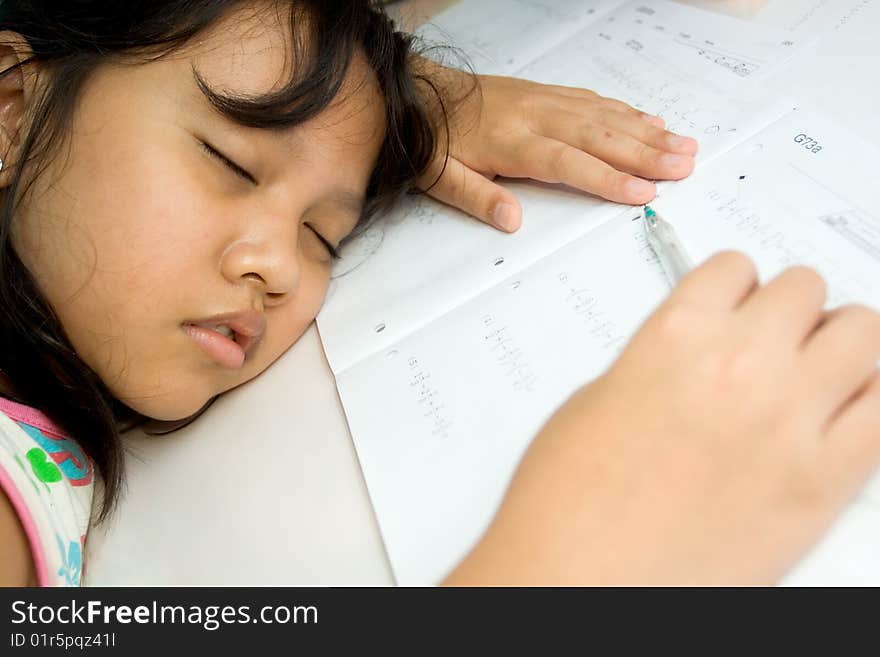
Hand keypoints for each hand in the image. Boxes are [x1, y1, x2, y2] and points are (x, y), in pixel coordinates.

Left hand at [416, 67, 698, 231]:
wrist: (421, 92)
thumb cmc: (433, 140)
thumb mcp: (440, 178)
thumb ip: (476, 199)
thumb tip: (511, 221)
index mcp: (512, 142)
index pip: (569, 163)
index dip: (608, 178)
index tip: (644, 191)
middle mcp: (537, 116)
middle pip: (600, 136)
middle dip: (646, 152)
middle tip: (686, 166)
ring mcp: (545, 101)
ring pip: (605, 115)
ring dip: (646, 131)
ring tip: (683, 145)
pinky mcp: (547, 93)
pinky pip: (594, 101)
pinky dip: (625, 111)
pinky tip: (648, 120)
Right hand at [444, 253, 879, 584]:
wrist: (581, 577)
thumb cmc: (568, 502)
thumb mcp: (598, 401)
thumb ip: (658, 365)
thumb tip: (694, 358)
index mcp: (675, 339)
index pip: (734, 268)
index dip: (736, 283)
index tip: (737, 297)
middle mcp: (739, 367)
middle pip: (804, 289)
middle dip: (790, 308)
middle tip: (778, 334)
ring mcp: (788, 422)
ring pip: (862, 334)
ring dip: (840, 342)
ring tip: (818, 368)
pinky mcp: (823, 482)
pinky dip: (872, 398)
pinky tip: (845, 409)